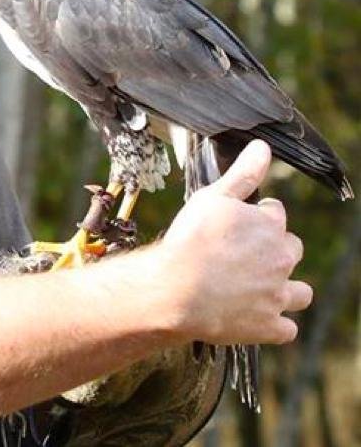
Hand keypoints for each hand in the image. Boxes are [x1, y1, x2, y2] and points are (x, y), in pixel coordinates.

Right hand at [156, 140, 311, 345]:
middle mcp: (281, 260)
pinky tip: (256, 315)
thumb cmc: (190, 239)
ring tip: (261, 286)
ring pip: (301, 293)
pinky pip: (286, 329)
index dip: (256, 214)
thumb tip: (263, 147)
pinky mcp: (269, 327)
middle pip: (291, 249)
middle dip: (275, 249)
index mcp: (270, 227)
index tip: (237, 221)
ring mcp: (278, 296)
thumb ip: (243, 174)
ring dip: (287, 289)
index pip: (275, 213)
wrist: (176, 289)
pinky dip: (275, 323)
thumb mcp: (212, 197)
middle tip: (244, 252)